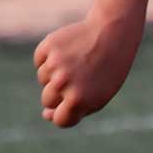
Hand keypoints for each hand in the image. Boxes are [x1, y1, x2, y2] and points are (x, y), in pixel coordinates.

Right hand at [33, 13, 140, 127]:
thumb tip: (45, 114)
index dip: (67, 112)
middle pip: (48, 100)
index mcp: (78, 100)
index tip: (78, 102)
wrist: (112, 33)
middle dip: (60, 93)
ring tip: (77, 62)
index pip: (59, 119)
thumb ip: (74, 110)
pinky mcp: (48, 46)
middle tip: (81, 77)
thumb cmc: (108, 70)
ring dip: (55, 73)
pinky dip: (49, 58)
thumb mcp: (98, 96)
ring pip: (43, 79)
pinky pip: (40, 60)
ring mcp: (54, 64)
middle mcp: (63, 83)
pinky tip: (68, 51)